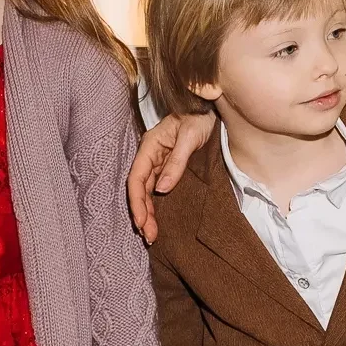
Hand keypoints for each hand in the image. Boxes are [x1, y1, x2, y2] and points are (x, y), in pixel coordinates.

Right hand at [128, 111, 213, 241]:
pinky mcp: (169, 168)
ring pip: (148, 192)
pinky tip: (158, 219)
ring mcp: (159, 163)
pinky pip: (158, 190)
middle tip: (149, 236)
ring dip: (148, 213)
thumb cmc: (198, 118)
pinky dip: (157, 205)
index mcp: (149, 147)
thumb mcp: (190, 137)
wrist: (210, 110)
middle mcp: (150, 156)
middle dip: (142, 213)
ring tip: (152, 235)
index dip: (137, 202)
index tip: (141, 222)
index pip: (136, 179)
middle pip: (140, 189)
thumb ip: (176, 162)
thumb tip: (161, 190)